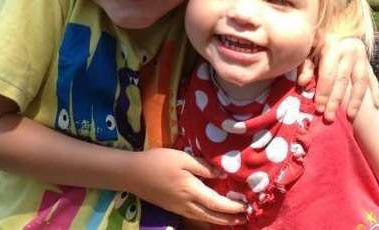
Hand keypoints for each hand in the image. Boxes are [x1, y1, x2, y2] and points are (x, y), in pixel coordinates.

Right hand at [128, 148, 245, 225]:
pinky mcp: (173, 208)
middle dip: (230, 218)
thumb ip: (203, 166)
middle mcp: (187, 203)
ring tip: (233, 219)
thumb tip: (222, 174)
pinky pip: (195, 216)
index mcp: (191, 190)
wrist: (132, 173)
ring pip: (204, 218)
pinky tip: (211, 214)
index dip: (232, 206)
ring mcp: (179, 208)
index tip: (246, 205)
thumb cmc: (158, 161)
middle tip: (245, 217)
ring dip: (220, 220)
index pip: (217, 203)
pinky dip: (208, 218)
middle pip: (212, 216)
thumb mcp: (182, 158)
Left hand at [298, 37, 378, 120]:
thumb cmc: (319, 42)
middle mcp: (349, 52)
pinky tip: (376, 105)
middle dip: (336, 101)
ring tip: (350, 116)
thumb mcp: (309, 50)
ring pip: (360, 82)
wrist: (339, 28)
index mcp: (333, 47)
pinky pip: (374, 79)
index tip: (319, 108)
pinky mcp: (368, 63)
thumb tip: (302, 83)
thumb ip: (305, 66)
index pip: (328, 74)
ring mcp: (362, 57)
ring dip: (356, 100)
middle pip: (343, 80)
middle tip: (330, 117)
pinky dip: (375, 92)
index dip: (323, 92)